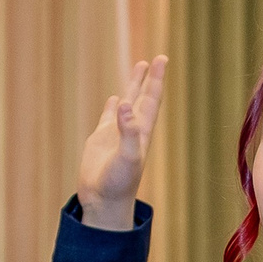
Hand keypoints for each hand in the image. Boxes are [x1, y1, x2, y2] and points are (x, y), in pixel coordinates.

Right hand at [75, 57, 167, 230]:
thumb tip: (125, 102)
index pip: (151, 99)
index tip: (161, 59)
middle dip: (149, 78)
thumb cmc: (118, 183)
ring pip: (126, 103)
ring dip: (133, 87)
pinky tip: (115, 99)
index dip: (156, 79)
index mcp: (142, 131)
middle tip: (157, 59)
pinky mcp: (100, 141)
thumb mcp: (127, 157)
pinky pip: (109, 118)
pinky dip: (113, 107)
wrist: (104, 203)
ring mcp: (116, 134)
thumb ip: (128, 131)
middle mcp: (132, 130)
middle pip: (143, 97)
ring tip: (138, 68)